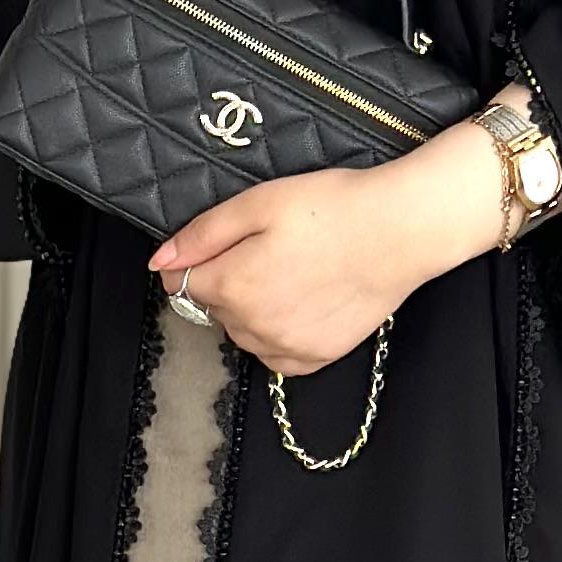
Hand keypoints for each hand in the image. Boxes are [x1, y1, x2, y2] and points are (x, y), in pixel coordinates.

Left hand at [149, 128, 504, 376]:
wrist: (400, 231)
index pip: (182, 285)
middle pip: (214, 310)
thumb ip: (201, 236)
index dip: (198, 259)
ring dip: (252, 310)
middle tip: (268, 248)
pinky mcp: (315, 357)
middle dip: (227, 282)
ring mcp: (286, 348)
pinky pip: (277, 356)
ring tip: (290, 272)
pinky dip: (278, 334)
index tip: (225, 242)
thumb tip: (160, 261)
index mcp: (232, 288)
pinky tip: (302, 302)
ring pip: (244, 334)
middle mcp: (254, 328)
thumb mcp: (257, 204)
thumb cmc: (334, 209)